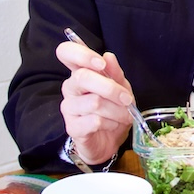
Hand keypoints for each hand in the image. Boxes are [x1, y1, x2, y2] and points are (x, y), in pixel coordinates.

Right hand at [56, 39, 135, 164]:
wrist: (109, 141)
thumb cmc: (113, 110)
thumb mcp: (121, 88)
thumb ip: (115, 73)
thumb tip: (109, 57)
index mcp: (80, 72)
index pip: (66, 52)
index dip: (81, 54)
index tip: (101, 64)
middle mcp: (70, 87)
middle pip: (82, 77)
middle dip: (110, 88)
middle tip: (127, 99)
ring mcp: (69, 107)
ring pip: (94, 102)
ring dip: (116, 110)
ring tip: (125, 115)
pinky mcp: (72, 127)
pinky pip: (94, 121)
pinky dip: (111, 123)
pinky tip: (113, 125)